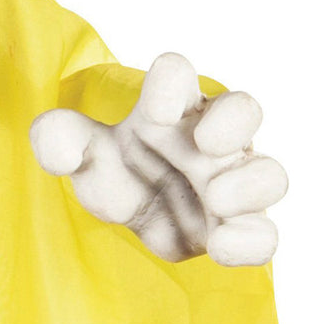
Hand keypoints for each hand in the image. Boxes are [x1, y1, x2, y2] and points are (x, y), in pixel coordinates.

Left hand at [29, 53, 287, 265]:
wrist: (134, 217)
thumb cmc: (118, 169)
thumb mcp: (81, 154)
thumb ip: (60, 139)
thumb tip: (57, 143)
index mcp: (170, 106)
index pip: (176, 78)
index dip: (171, 83)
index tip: (157, 108)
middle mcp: (211, 136)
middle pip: (242, 111)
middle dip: (232, 122)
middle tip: (206, 143)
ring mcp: (232, 181)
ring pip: (267, 174)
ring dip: (249, 184)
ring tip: (218, 198)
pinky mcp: (239, 226)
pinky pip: (263, 234)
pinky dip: (250, 240)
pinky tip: (222, 246)